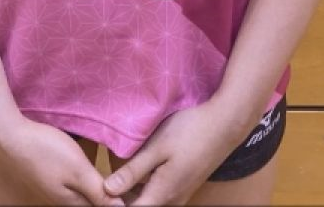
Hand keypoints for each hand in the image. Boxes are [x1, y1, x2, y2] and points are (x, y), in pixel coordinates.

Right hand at [0, 114, 125, 206]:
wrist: (9, 137)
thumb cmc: (45, 151)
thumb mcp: (77, 169)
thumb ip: (98, 190)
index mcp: (72, 203)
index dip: (117, 201)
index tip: (134, 192)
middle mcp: (63, 200)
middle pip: (92, 202)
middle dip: (108, 197)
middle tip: (128, 186)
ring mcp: (55, 188)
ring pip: (83, 193)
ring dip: (97, 188)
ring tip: (113, 177)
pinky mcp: (49, 176)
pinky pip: (73, 183)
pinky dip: (85, 179)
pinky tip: (89, 167)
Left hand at [102, 101, 240, 205]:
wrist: (224, 125)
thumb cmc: (190, 131)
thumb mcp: (158, 147)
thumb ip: (133, 170)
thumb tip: (106, 190)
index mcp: (163, 194)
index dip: (113, 205)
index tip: (99, 195)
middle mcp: (172, 200)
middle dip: (120, 199)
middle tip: (103, 181)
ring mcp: (179, 194)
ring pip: (148, 201)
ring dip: (131, 193)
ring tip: (115, 173)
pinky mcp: (183, 185)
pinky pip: (157, 194)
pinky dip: (143, 186)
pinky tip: (135, 167)